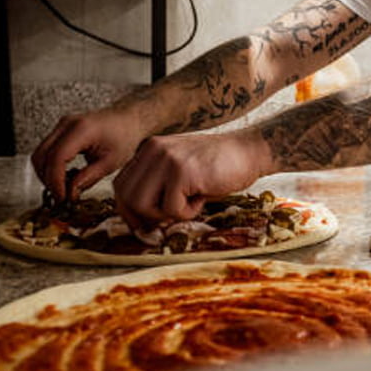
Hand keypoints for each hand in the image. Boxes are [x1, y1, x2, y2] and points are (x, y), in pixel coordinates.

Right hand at [31, 107, 145, 201]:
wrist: (128, 120)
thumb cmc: (124, 137)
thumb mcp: (111, 162)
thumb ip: (88, 178)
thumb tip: (70, 193)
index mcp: (82, 130)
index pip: (57, 157)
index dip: (55, 180)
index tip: (61, 197)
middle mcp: (67, 124)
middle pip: (41, 155)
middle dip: (47, 179)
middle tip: (61, 196)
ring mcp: (62, 125)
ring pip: (40, 154)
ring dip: (47, 174)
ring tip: (64, 187)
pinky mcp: (61, 130)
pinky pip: (47, 151)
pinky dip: (51, 166)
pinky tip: (65, 177)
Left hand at [112, 128, 269, 228]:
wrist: (250, 151)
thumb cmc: (218, 167)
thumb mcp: (180, 170)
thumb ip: (157, 186)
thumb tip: (138, 221)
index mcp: (149, 149)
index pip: (121, 185)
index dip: (129, 209)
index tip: (146, 222)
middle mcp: (153, 150)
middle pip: (125, 196)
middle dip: (144, 216)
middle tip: (169, 218)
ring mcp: (166, 159)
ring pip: (142, 205)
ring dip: (165, 215)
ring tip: (188, 204)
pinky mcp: (182, 171)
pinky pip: (171, 209)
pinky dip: (188, 213)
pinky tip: (202, 197)